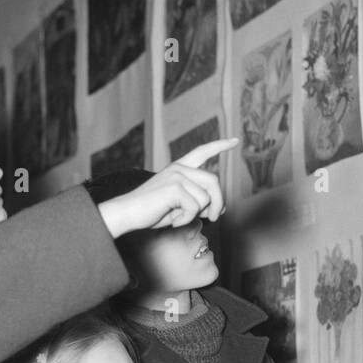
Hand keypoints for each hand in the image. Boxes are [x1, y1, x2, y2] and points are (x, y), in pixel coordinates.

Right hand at [97, 138, 237, 236]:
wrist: (126, 214)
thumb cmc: (149, 212)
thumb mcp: (178, 206)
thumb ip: (197, 203)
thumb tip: (219, 209)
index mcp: (178, 168)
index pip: (202, 152)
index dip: (219, 146)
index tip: (235, 141)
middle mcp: (179, 168)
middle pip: (213, 182)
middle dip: (217, 202)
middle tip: (212, 219)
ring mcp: (177, 176)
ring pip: (206, 198)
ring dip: (197, 214)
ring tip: (179, 219)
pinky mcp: (174, 187)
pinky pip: (195, 208)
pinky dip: (185, 220)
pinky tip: (172, 220)